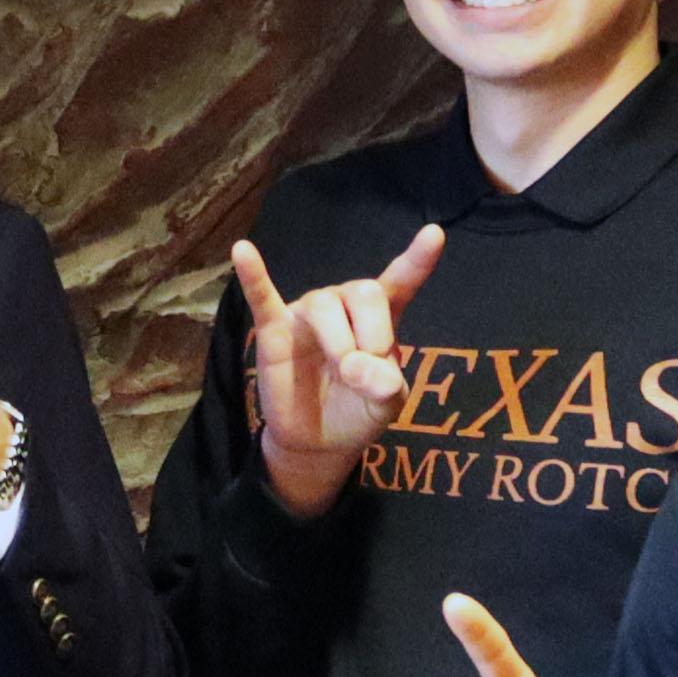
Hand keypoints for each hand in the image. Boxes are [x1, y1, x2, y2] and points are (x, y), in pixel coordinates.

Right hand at [235, 225, 444, 516]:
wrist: (316, 442)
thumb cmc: (357, 412)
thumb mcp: (386, 406)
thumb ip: (385, 387)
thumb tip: (360, 368)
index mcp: (381, 318)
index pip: (401, 281)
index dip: (417, 259)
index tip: (434, 234)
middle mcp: (344, 306)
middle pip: (362, 291)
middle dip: (371, 332)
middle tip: (363, 371)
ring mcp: (307, 315)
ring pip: (324, 304)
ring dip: (338, 339)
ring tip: (339, 371)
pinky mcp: (274, 329)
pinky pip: (262, 297)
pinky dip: (253, 275)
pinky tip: (243, 251)